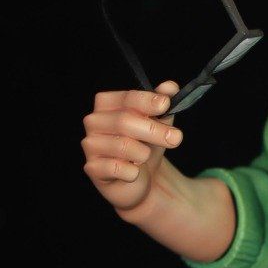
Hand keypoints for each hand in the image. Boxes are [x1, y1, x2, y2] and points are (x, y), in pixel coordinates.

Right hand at [81, 81, 183, 211]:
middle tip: (175, 138)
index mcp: (107, 104)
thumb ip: (163, 104)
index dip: (147, 101)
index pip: (126, 98)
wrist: (139, 179)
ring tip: (145, 157)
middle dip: (154, 130)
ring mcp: (91, 145)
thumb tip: (170, 87)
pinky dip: (133, 172)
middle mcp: (94, 121)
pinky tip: (134, 172)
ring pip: (122, 145)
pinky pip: (116, 168)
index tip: (166, 105)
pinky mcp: (92, 168)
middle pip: (124, 121)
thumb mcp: (158, 123)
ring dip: (143, 153)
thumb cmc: (145, 145)